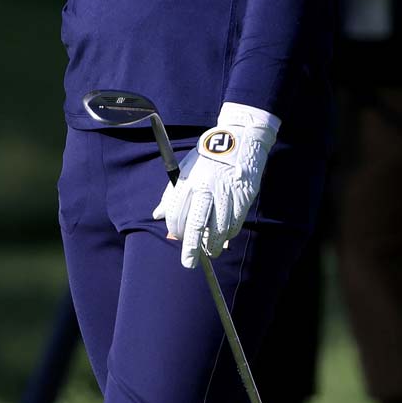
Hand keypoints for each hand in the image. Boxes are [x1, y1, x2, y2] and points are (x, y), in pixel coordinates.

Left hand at [152, 105, 280, 268]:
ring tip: (210, 253)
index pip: (176, 212)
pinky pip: (234, 223)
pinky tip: (224, 237)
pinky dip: (229, 233)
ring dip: (213, 245)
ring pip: (218, 228)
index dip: (175, 228)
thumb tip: (157, 215)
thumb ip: (171, 194)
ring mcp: (226, 194)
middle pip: (195, 225)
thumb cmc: (206, 156)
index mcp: (188, 180)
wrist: (239, 139)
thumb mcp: (185, 168)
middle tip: (189, 263)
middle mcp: (206, 188)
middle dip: (191, 248)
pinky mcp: (243, 197)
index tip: (176, 235)